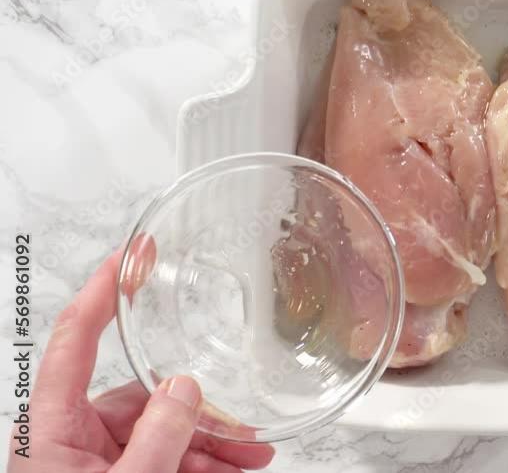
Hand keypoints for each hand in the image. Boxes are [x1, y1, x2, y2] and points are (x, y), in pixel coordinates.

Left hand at [8, 246, 275, 471]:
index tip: (129, 257)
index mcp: (50, 428)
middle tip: (248, 426)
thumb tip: (184, 389)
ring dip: (210, 446)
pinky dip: (198, 467)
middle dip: (201, 412)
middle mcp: (68, 437)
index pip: (74, 341)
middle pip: (140, 399)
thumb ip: (155, 438)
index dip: (102, 293)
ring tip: (255, 458)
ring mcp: (90, 461)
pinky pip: (160, 462)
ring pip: (159, 434)